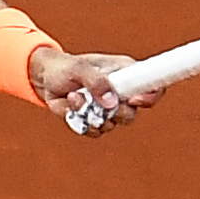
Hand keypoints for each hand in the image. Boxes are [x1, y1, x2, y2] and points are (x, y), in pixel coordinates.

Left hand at [31, 48, 159, 135]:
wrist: (46, 79)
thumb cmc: (65, 67)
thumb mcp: (78, 68)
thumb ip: (96, 82)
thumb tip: (111, 102)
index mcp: (127, 73)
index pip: (153, 85)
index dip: (151, 95)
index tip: (134, 100)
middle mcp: (122, 93)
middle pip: (133, 113)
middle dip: (116, 112)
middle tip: (99, 104)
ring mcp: (109, 109)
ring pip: (112, 124)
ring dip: (92, 115)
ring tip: (75, 97)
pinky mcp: (95, 121)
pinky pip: (95, 131)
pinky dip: (82, 122)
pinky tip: (71, 107)